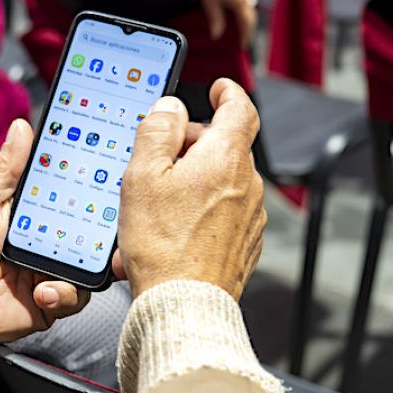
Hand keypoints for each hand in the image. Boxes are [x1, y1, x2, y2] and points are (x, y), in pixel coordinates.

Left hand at [0, 119, 90, 348]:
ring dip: (87, 260)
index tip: (107, 166)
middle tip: (107, 216)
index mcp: (28, 212)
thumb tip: (22, 126)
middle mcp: (44, 240)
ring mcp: (48, 271)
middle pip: (87, 227)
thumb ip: (5, 169)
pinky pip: (75, 297)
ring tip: (74, 257)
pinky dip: (65, 293)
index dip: (88, 181)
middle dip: (101, 223)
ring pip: (89, 262)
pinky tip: (41, 289)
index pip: (68, 191)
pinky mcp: (49, 303)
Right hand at [112, 79, 265, 299]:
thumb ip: (158, 131)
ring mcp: (250, 216)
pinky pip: (221, 214)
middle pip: (223, 146)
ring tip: (153, 207)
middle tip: (157, 158)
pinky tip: (167, 231)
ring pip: (220, 181)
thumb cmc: (162, 243)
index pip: (240, 108)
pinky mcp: (244, 244)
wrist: (183, 303)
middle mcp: (246, 183)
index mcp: (225, 157)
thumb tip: (170, 107)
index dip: (227, 93)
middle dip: (192, 143)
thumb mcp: (142, 175)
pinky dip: (197, 212)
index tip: (217, 89)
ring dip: (191, 181)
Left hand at [191, 0, 257, 48]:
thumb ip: (216, 19)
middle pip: (249, 9)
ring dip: (239, 0)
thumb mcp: (209, 1)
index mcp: (241, 0)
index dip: (246, 35)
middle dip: (242, 18)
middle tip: (236, 26)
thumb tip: (216, 35)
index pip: (248, 23)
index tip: (243, 44)